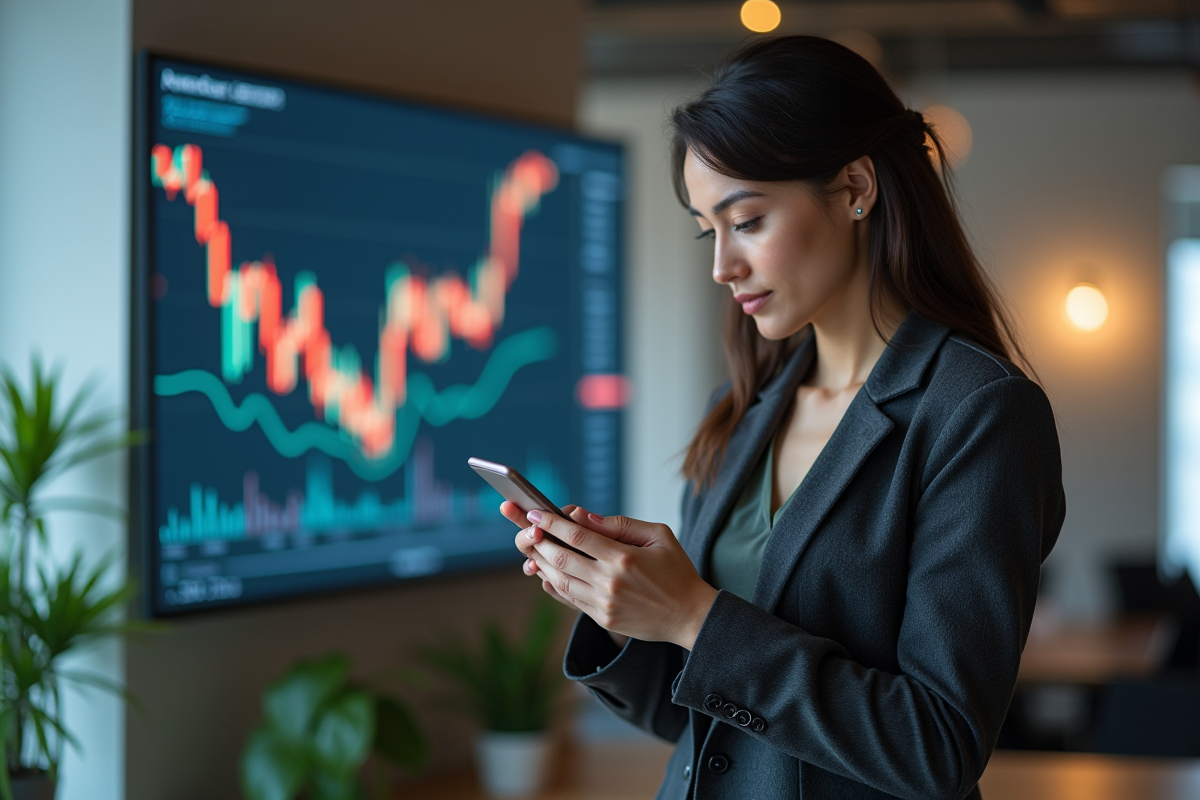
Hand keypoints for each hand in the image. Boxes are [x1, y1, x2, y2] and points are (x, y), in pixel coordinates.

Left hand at [508, 504, 717, 649]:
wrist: (690, 615)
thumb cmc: (676, 570)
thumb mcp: (658, 535)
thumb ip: (621, 524)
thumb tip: (584, 516)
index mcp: (624, 558)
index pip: (577, 536)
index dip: (551, 522)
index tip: (535, 512)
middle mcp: (610, 582)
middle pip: (561, 558)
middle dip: (537, 540)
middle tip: (522, 527)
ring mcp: (604, 604)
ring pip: (559, 580)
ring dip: (541, 563)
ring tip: (530, 548)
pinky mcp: (603, 618)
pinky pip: (568, 599)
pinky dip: (551, 585)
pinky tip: (543, 573)